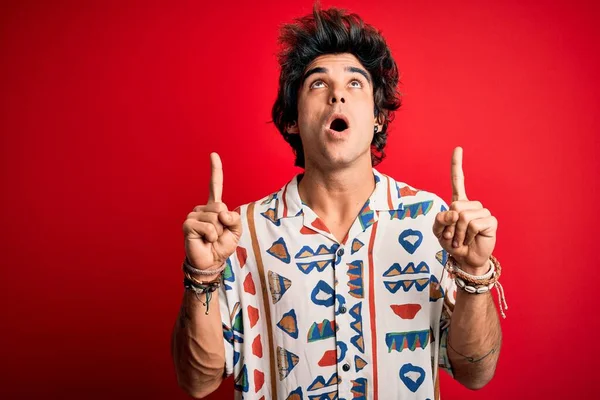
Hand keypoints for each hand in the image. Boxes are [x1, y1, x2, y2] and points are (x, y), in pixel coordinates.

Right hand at [182, 153, 241, 271]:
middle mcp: (202, 208)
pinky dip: (211, 235)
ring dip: (218, 232)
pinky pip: (207, 226)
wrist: (211, 262)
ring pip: (215, 217)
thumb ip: (234, 218)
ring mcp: (193, 215)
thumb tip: (221, 212)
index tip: (213, 154)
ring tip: (211, 239)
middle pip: (221, 206)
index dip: (215, 170)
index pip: (214, 186)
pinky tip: (205, 240)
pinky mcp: (188, 224)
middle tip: (218, 234)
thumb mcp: (236, 231)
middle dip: (225, 223)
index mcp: (214, 207)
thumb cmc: (222, 246)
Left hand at [432, 147, 496, 274]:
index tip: (458, 148)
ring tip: (460, 240)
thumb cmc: (452, 243)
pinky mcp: (490, 221)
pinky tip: (470, 240)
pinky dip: (467, 236)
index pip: (457, 180)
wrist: (465, 259)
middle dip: (449, 225)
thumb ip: (440, 220)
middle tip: (452, 236)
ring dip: (457, 233)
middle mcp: (471, 204)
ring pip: (463, 216)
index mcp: (458, 202)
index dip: (457, 165)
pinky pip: (473, 225)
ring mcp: (482, 211)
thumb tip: (454, 212)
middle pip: (455, 205)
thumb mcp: (438, 232)